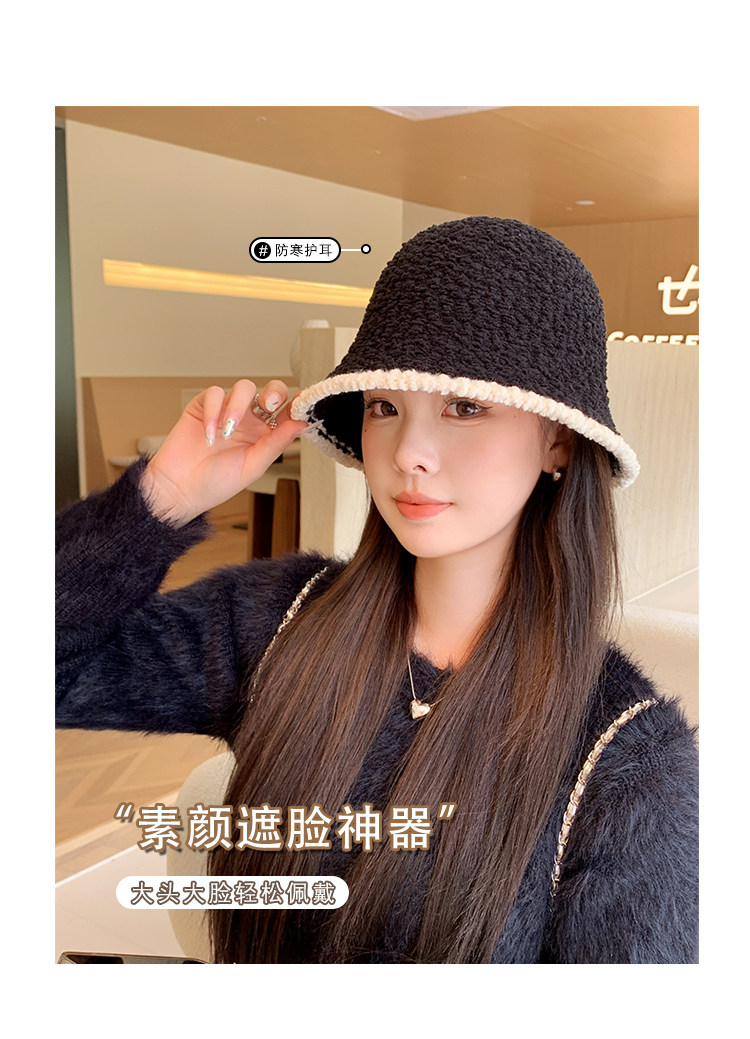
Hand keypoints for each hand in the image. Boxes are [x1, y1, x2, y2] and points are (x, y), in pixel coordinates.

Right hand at [140, 379, 307, 526]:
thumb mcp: (253, 466)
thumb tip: (301, 424)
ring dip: (238, 406)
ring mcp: (226, 411)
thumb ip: (276, 443)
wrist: (179, 489)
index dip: (296, 405)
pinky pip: (214, 393)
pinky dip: (213, 410)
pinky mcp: (203, 406)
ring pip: (243, 387)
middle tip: (269, 406)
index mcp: (265, 435)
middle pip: (270, 391)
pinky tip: (210, 433)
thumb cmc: (215, 484)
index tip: (302, 404)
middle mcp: (249, 421)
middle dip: (274, 392)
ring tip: (227, 431)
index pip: (286, 412)